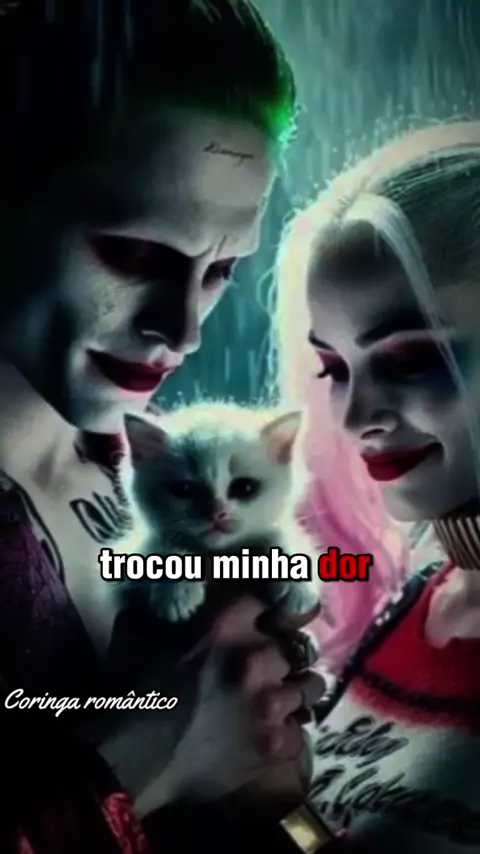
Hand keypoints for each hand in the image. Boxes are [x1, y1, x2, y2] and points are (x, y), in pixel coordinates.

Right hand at [133, 596, 323, 815]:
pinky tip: (270, 735)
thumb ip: (177, 601)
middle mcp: (258, 655)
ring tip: (281, 698)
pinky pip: (301, 731)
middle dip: (288, 654)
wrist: (133, 757)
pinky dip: (288, 732)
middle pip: (299, 644)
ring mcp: (271, 701)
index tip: (279, 619)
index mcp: (229, 621)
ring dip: (296, 690)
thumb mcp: (147, 627)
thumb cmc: (136, 688)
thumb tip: (188, 578)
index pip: (279, 599)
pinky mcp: (276, 744)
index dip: (280, 610)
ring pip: (310, 686)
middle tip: (275, 665)